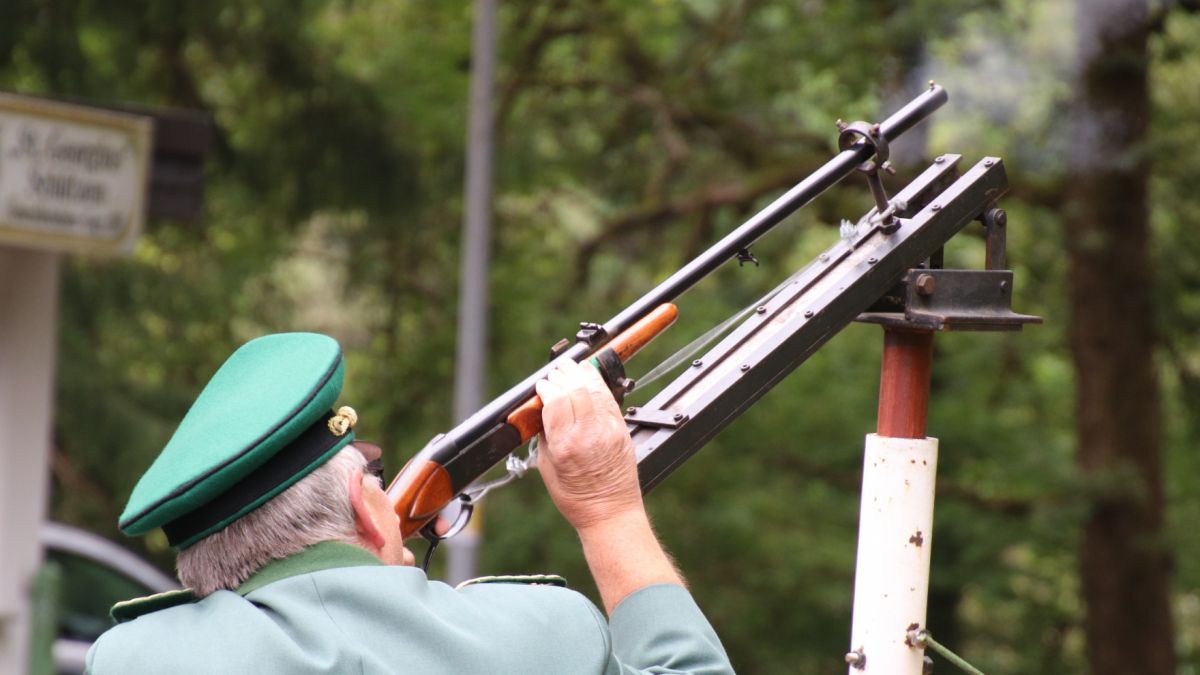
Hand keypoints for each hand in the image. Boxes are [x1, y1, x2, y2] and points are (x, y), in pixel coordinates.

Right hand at [535, 359, 643, 530]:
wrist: (611, 512)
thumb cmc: (577, 498)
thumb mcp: (547, 467)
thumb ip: (545, 435)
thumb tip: (542, 411)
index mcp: (565, 445)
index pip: (555, 400)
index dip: (546, 387)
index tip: (541, 386)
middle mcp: (588, 434)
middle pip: (575, 389)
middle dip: (561, 377)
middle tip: (554, 374)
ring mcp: (608, 429)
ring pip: (594, 389)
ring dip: (579, 374)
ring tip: (569, 368)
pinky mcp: (621, 428)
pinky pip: (608, 398)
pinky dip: (596, 383)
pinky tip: (589, 375)